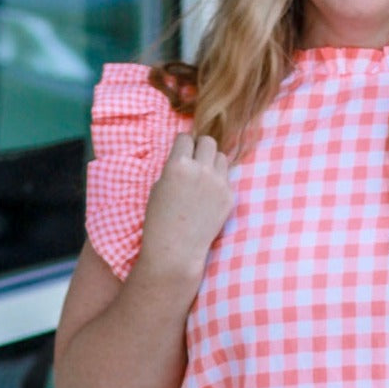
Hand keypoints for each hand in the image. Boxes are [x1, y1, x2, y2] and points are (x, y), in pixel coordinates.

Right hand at [140, 132, 234, 277]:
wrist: (176, 249)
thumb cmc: (159, 219)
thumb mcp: (159, 186)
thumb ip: (175, 166)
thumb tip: (187, 154)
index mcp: (179, 164)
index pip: (186, 137)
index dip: (182, 144)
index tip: (181, 152)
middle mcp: (202, 169)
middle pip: (208, 141)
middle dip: (200, 147)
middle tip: (194, 159)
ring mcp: (219, 183)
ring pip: (221, 157)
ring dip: (212, 161)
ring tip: (203, 176)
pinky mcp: (230, 196)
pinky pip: (227, 177)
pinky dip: (219, 180)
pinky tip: (209, 193)